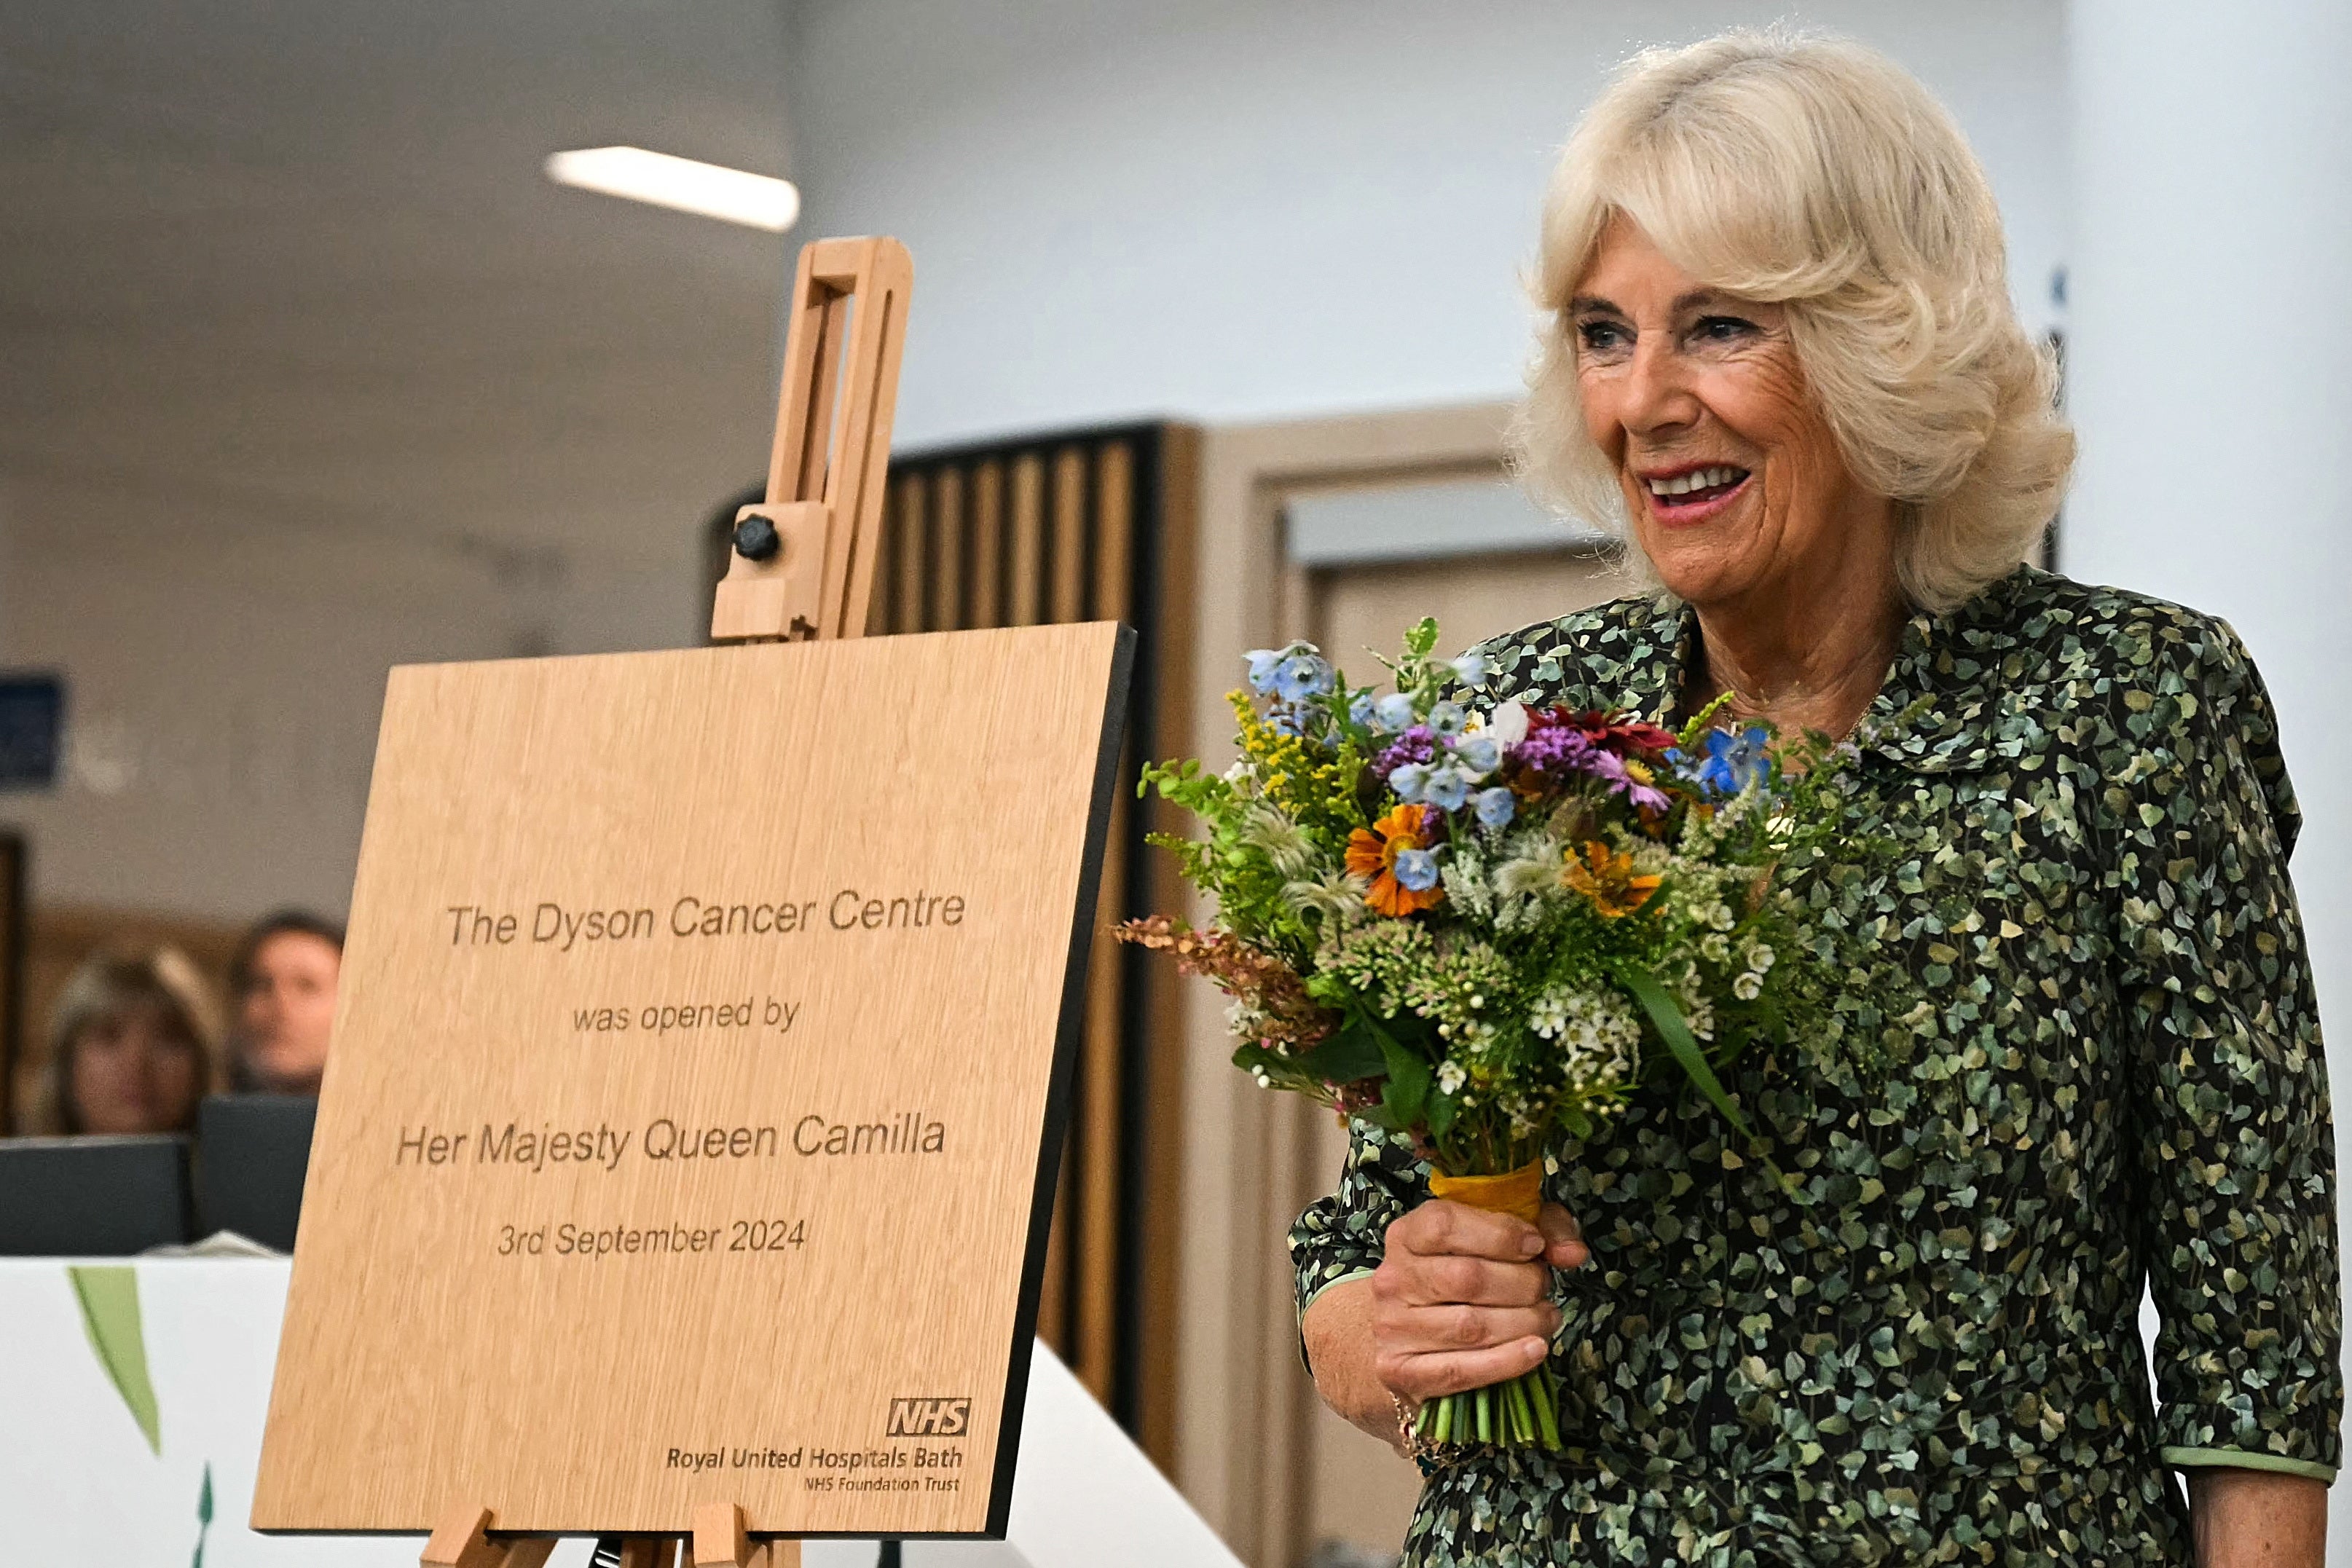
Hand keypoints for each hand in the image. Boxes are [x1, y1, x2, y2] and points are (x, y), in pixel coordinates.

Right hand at [1369, 1198, 1587, 1405]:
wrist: (1410, 1336)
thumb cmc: (1460, 1277)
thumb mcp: (1499, 1237)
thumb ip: (1543, 1229)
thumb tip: (1573, 1253)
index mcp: (1407, 1234)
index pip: (1445, 1223)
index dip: (1499, 1233)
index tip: (1535, 1245)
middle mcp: (1393, 1278)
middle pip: (1468, 1278)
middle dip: (1523, 1283)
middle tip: (1543, 1288)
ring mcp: (1392, 1327)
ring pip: (1472, 1326)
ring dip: (1524, 1323)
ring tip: (1545, 1318)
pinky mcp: (1401, 1371)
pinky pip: (1463, 1370)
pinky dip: (1508, 1361)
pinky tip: (1535, 1350)